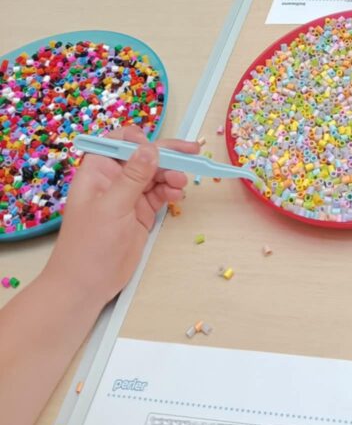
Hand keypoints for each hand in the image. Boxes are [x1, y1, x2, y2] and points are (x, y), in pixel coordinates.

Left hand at [45, 126, 199, 306]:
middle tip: (192, 151)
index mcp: (98, 171)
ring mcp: (128, 196)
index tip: (155, 146)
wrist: (86, 286)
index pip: (118, 141)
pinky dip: (170, 191)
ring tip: (181, 183)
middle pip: (144, 156)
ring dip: (171, 173)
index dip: (137, 138)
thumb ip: (133, 176)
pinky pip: (159, 193)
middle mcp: (114, 179)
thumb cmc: (89, 245)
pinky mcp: (141, 213)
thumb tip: (151, 147)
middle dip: (167, 153)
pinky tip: (176, 195)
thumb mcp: (112, 207)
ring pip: (155, 174)